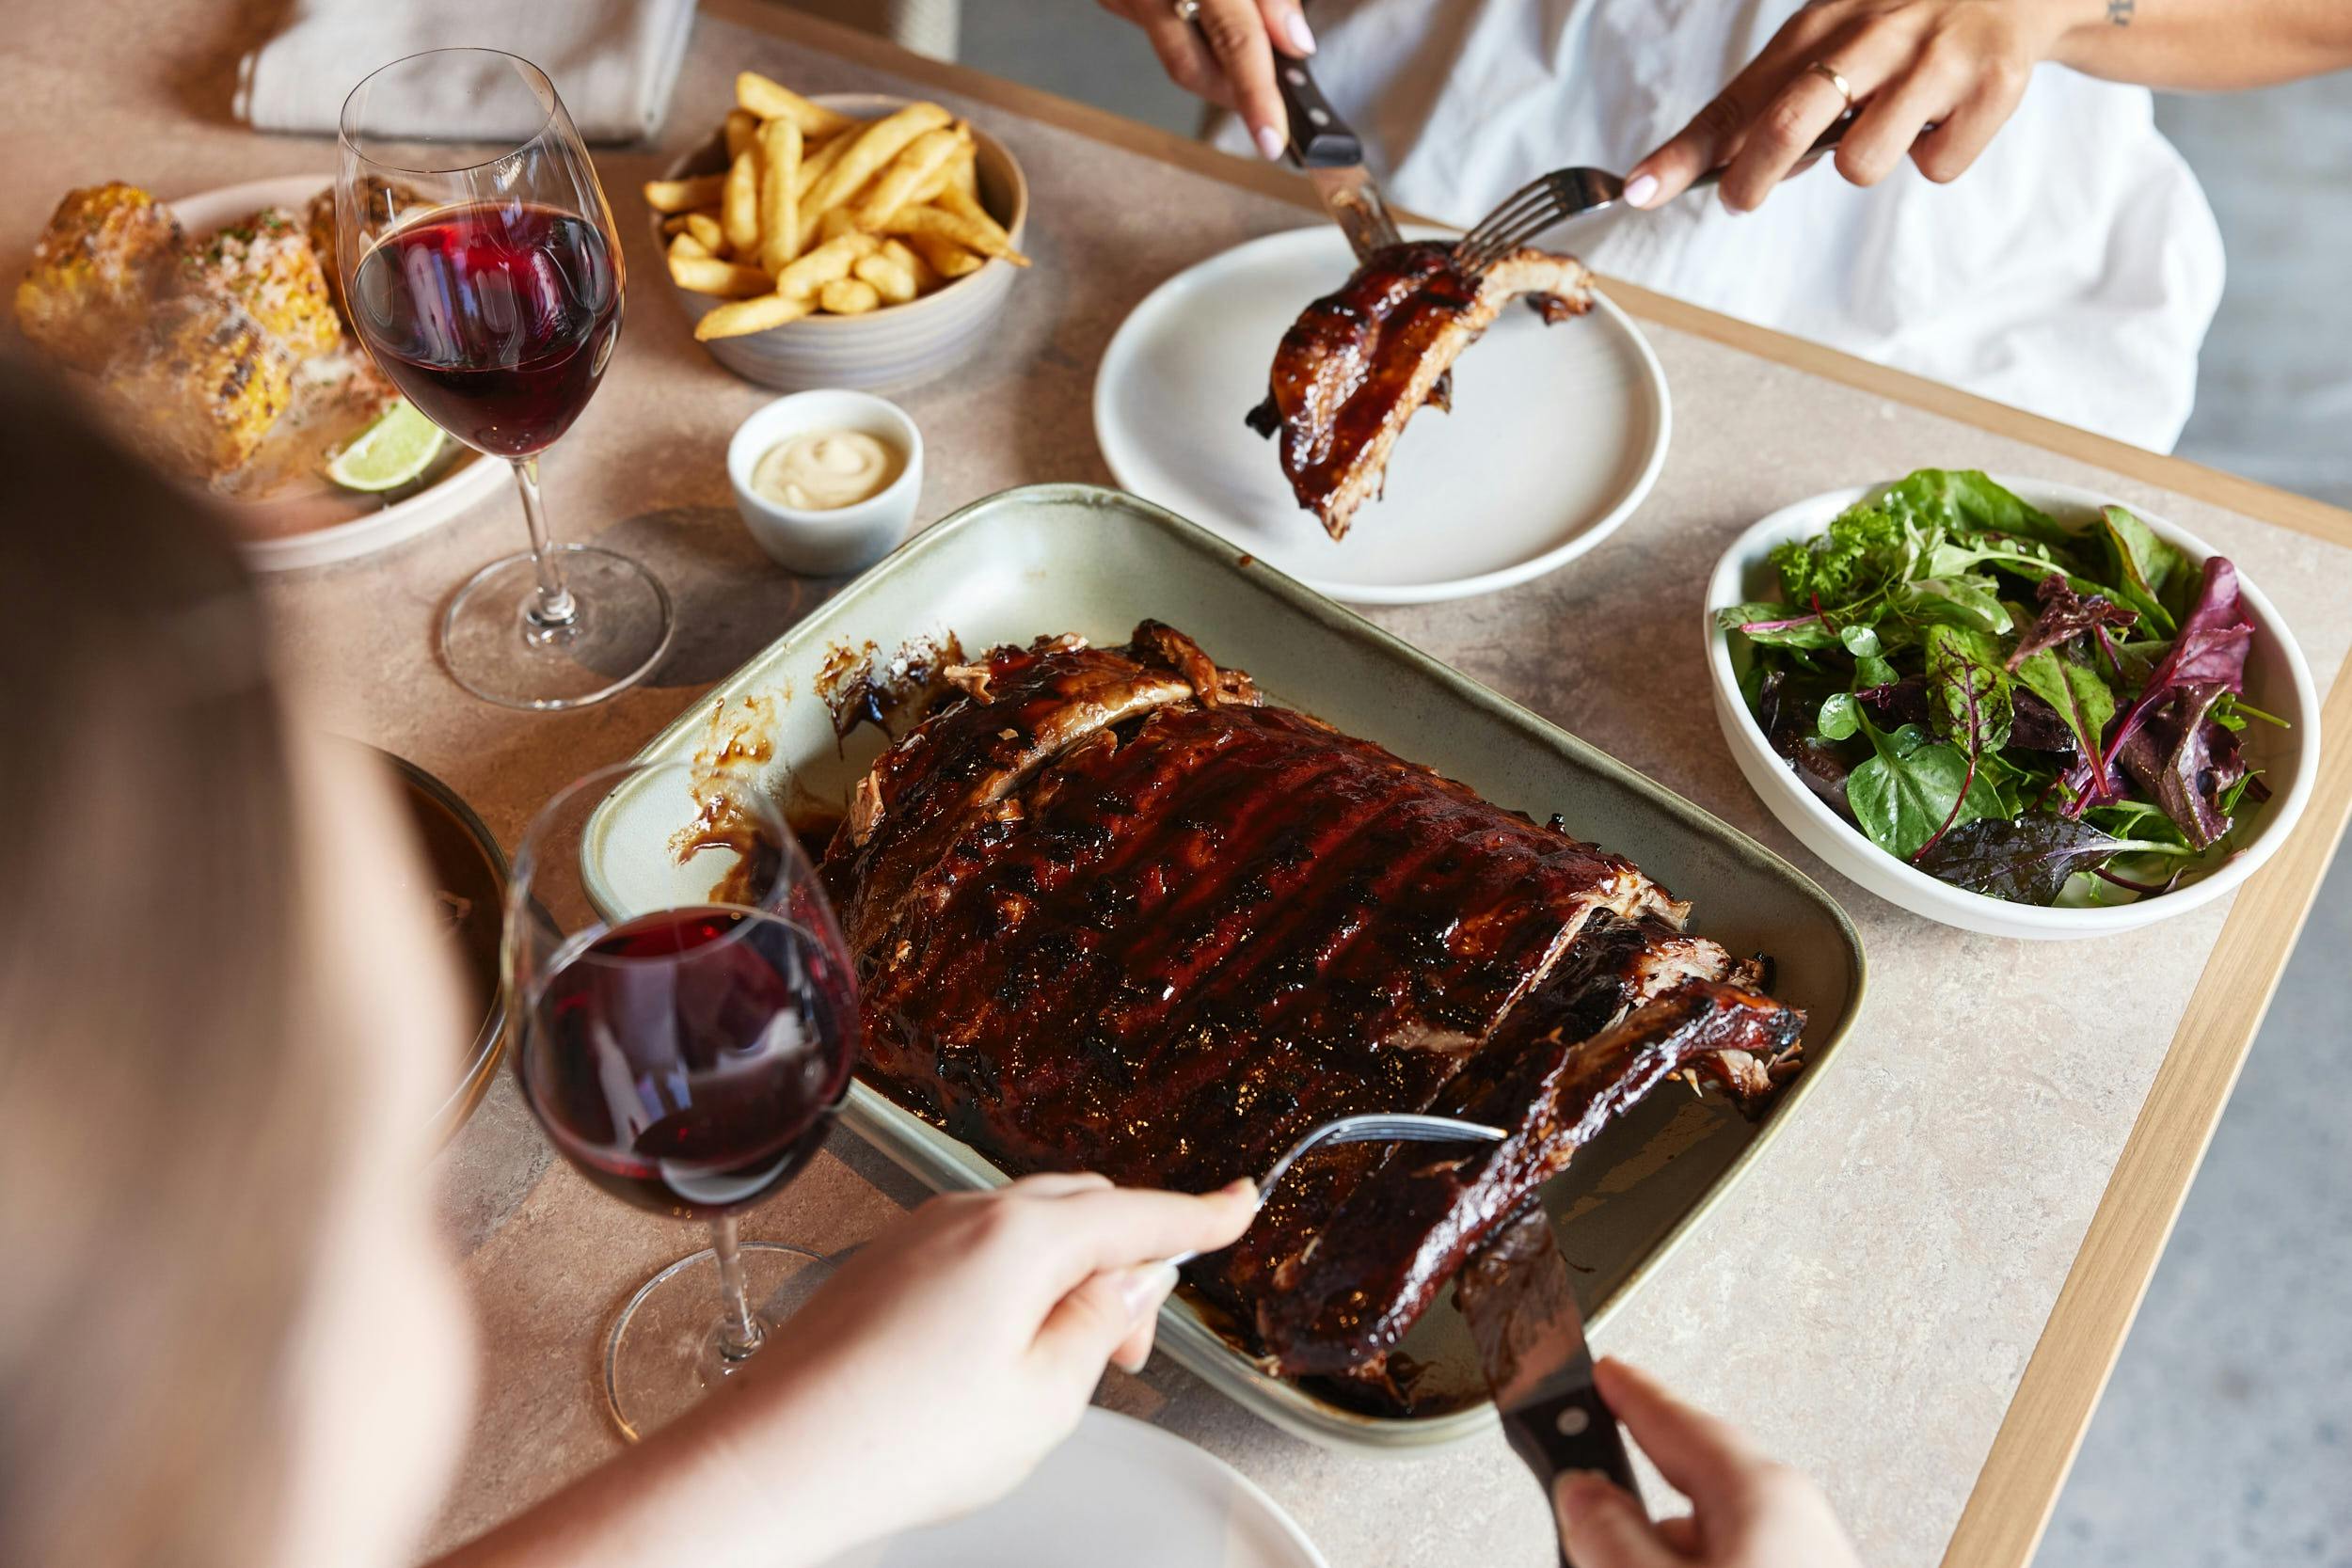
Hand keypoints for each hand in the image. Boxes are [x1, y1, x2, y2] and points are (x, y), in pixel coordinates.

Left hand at [715, 1174, 1257, 1561]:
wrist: (776, 1458)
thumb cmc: (899, 1438)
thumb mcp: (1044, 1399)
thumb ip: (1098, 1327)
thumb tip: (1127, 1287)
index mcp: (1023, 1237)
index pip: (1139, 1212)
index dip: (1201, 1215)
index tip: (1241, 1203)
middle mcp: (967, 1214)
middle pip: (1082, 1207)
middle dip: (1124, 1262)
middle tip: (1126, 1349)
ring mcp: (918, 1233)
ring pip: (1026, 1227)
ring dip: (1064, 1276)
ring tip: (1053, 1369)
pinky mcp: (883, 1262)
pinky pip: (975, 1248)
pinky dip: (1011, 1282)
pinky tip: (996, 1354)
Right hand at [1095, 0, 1318, 159]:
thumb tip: (1295, 43)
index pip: (1236, 42)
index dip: (1257, 96)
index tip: (1273, 138)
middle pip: (1193, 68)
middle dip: (1234, 93)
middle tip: (1267, 104)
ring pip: (1175, 52)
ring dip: (1213, 62)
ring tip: (1245, 57)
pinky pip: (1155, 24)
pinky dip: (1186, 27)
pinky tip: (1198, 9)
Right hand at [1553, 1359, 1861, 1567]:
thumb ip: (1611, 1533)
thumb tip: (1580, 1493)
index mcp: (1761, 1491)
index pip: (1673, 1417)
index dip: (1623, 1391)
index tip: (1600, 1370)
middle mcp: (1792, 1514)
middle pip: (1691, 1473)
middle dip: (1635, 1480)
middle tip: (1587, 1481)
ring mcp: (1805, 1552)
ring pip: (1711, 1527)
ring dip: (1664, 1542)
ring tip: (1625, 1559)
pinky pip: (1736, 1554)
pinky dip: (1696, 1561)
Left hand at [1625, 0, 2094, 213]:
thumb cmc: (1911, 23)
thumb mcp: (1840, 41)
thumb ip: (1785, 104)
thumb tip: (1725, 174)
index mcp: (1821, 25)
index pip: (1738, 98)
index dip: (1685, 150)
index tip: (1637, 190)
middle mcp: (1873, 33)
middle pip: (1790, 118)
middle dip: (1756, 171)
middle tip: (1742, 198)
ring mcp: (1934, 57)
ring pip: (1864, 159)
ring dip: (1868, 163)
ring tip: (1897, 127)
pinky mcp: (1994, 83)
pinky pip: (1939, 166)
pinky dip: (1942, 157)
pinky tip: (1953, 117)